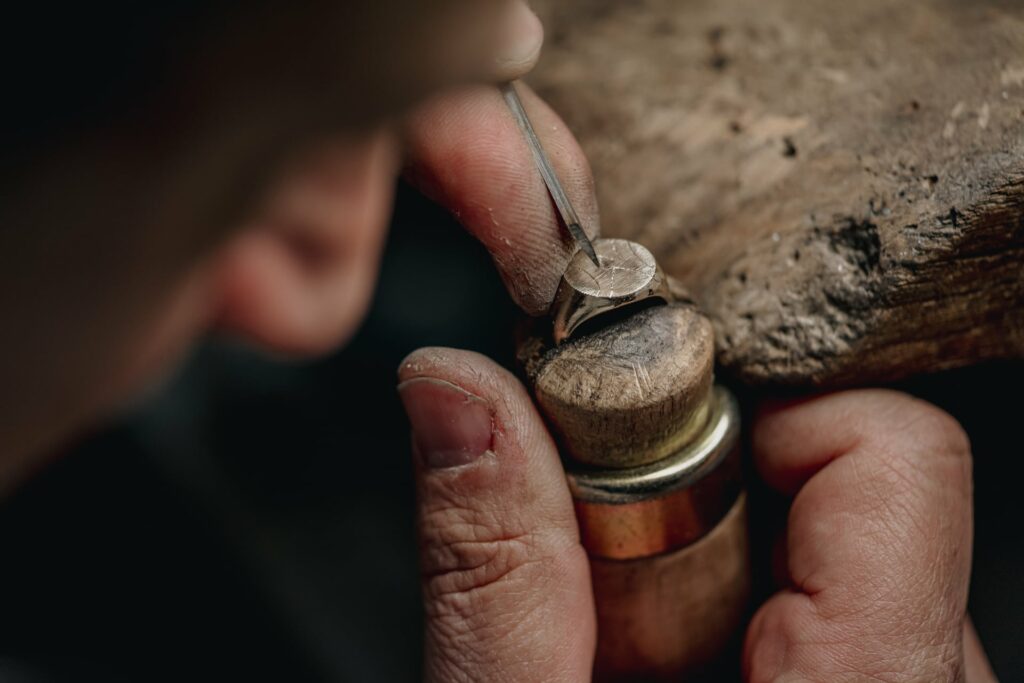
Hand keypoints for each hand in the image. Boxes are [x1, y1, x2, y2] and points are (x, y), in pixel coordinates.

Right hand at [399, 369, 994, 680]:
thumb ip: (494, 566)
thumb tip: (459, 395)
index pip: (889, 453)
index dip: (750, 416)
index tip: (630, 448)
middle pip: (843, 486)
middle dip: (690, 497)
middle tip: (595, 581)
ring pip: (824, 545)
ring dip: (692, 561)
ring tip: (619, 653)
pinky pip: (818, 603)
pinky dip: (715, 606)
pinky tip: (651, 674)